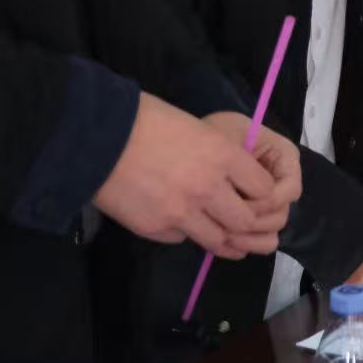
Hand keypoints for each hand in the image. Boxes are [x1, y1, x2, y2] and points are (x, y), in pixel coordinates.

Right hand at [93, 93, 285, 258]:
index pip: (265, 189)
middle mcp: (208, 189)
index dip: (263, 194)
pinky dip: (184, 234)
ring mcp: (181, 213)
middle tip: (244, 222)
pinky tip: (181, 224)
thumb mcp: (198, 130)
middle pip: (246, 222)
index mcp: (224, 157)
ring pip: (217, 240)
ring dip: (222, 239)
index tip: (256, 195)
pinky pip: (181, 239)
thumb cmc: (148, 121)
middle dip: (248, 224)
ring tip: (225, 237)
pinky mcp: (154, 229)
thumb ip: (220, 158)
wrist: (97, 137)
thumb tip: (233, 177)